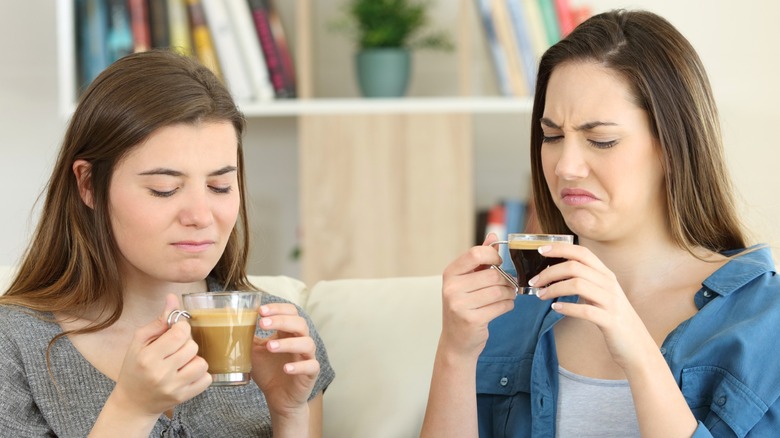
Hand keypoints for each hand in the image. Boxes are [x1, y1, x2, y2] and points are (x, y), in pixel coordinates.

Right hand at [112, 294, 211, 417]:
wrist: (132, 403)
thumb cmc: (135, 368)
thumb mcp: (140, 342)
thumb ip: (159, 320)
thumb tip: (173, 298)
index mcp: (148, 357)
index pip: (179, 333)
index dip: (182, 328)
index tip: (176, 331)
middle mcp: (161, 374)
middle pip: (192, 347)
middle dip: (187, 343)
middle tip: (175, 349)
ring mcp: (174, 388)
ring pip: (202, 363)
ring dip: (194, 359)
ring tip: (182, 362)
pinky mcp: (184, 398)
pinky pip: (207, 379)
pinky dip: (200, 374)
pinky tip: (187, 373)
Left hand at [251, 303, 319, 418]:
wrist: (277, 397)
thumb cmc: (268, 370)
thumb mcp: (255, 350)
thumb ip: (248, 336)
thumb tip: (231, 320)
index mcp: (288, 332)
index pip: (290, 312)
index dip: (278, 308)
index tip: (260, 310)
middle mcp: (300, 341)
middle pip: (299, 323)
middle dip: (281, 321)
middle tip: (262, 323)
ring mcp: (307, 356)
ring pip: (307, 343)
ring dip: (288, 343)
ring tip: (270, 347)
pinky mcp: (310, 374)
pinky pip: (311, 366)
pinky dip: (299, 366)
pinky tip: (286, 368)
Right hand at [439, 233, 517, 360]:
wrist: (456, 341)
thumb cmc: (464, 307)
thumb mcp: (467, 281)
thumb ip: (480, 259)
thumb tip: (494, 236)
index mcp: (450, 273)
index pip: (476, 253)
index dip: (493, 256)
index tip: (498, 264)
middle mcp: (451, 288)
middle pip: (493, 274)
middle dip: (506, 280)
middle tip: (508, 285)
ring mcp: (460, 305)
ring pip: (499, 290)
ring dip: (509, 293)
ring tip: (507, 296)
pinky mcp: (472, 320)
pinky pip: (501, 306)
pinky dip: (508, 305)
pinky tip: (503, 306)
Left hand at [531, 244, 654, 368]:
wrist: (637, 346)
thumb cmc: (613, 318)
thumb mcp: (601, 294)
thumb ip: (585, 281)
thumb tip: (555, 273)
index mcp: (606, 275)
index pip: (582, 253)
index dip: (561, 248)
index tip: (541, 250)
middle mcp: (609, 284)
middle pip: (575, 267)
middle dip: (549, 272)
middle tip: (534, 282)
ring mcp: (611, 302)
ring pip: (578, 285)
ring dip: (554, 289)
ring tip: (540, 296)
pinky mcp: (610, 321)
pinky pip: (586, 310)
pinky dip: (568, 308)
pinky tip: (555, 309)